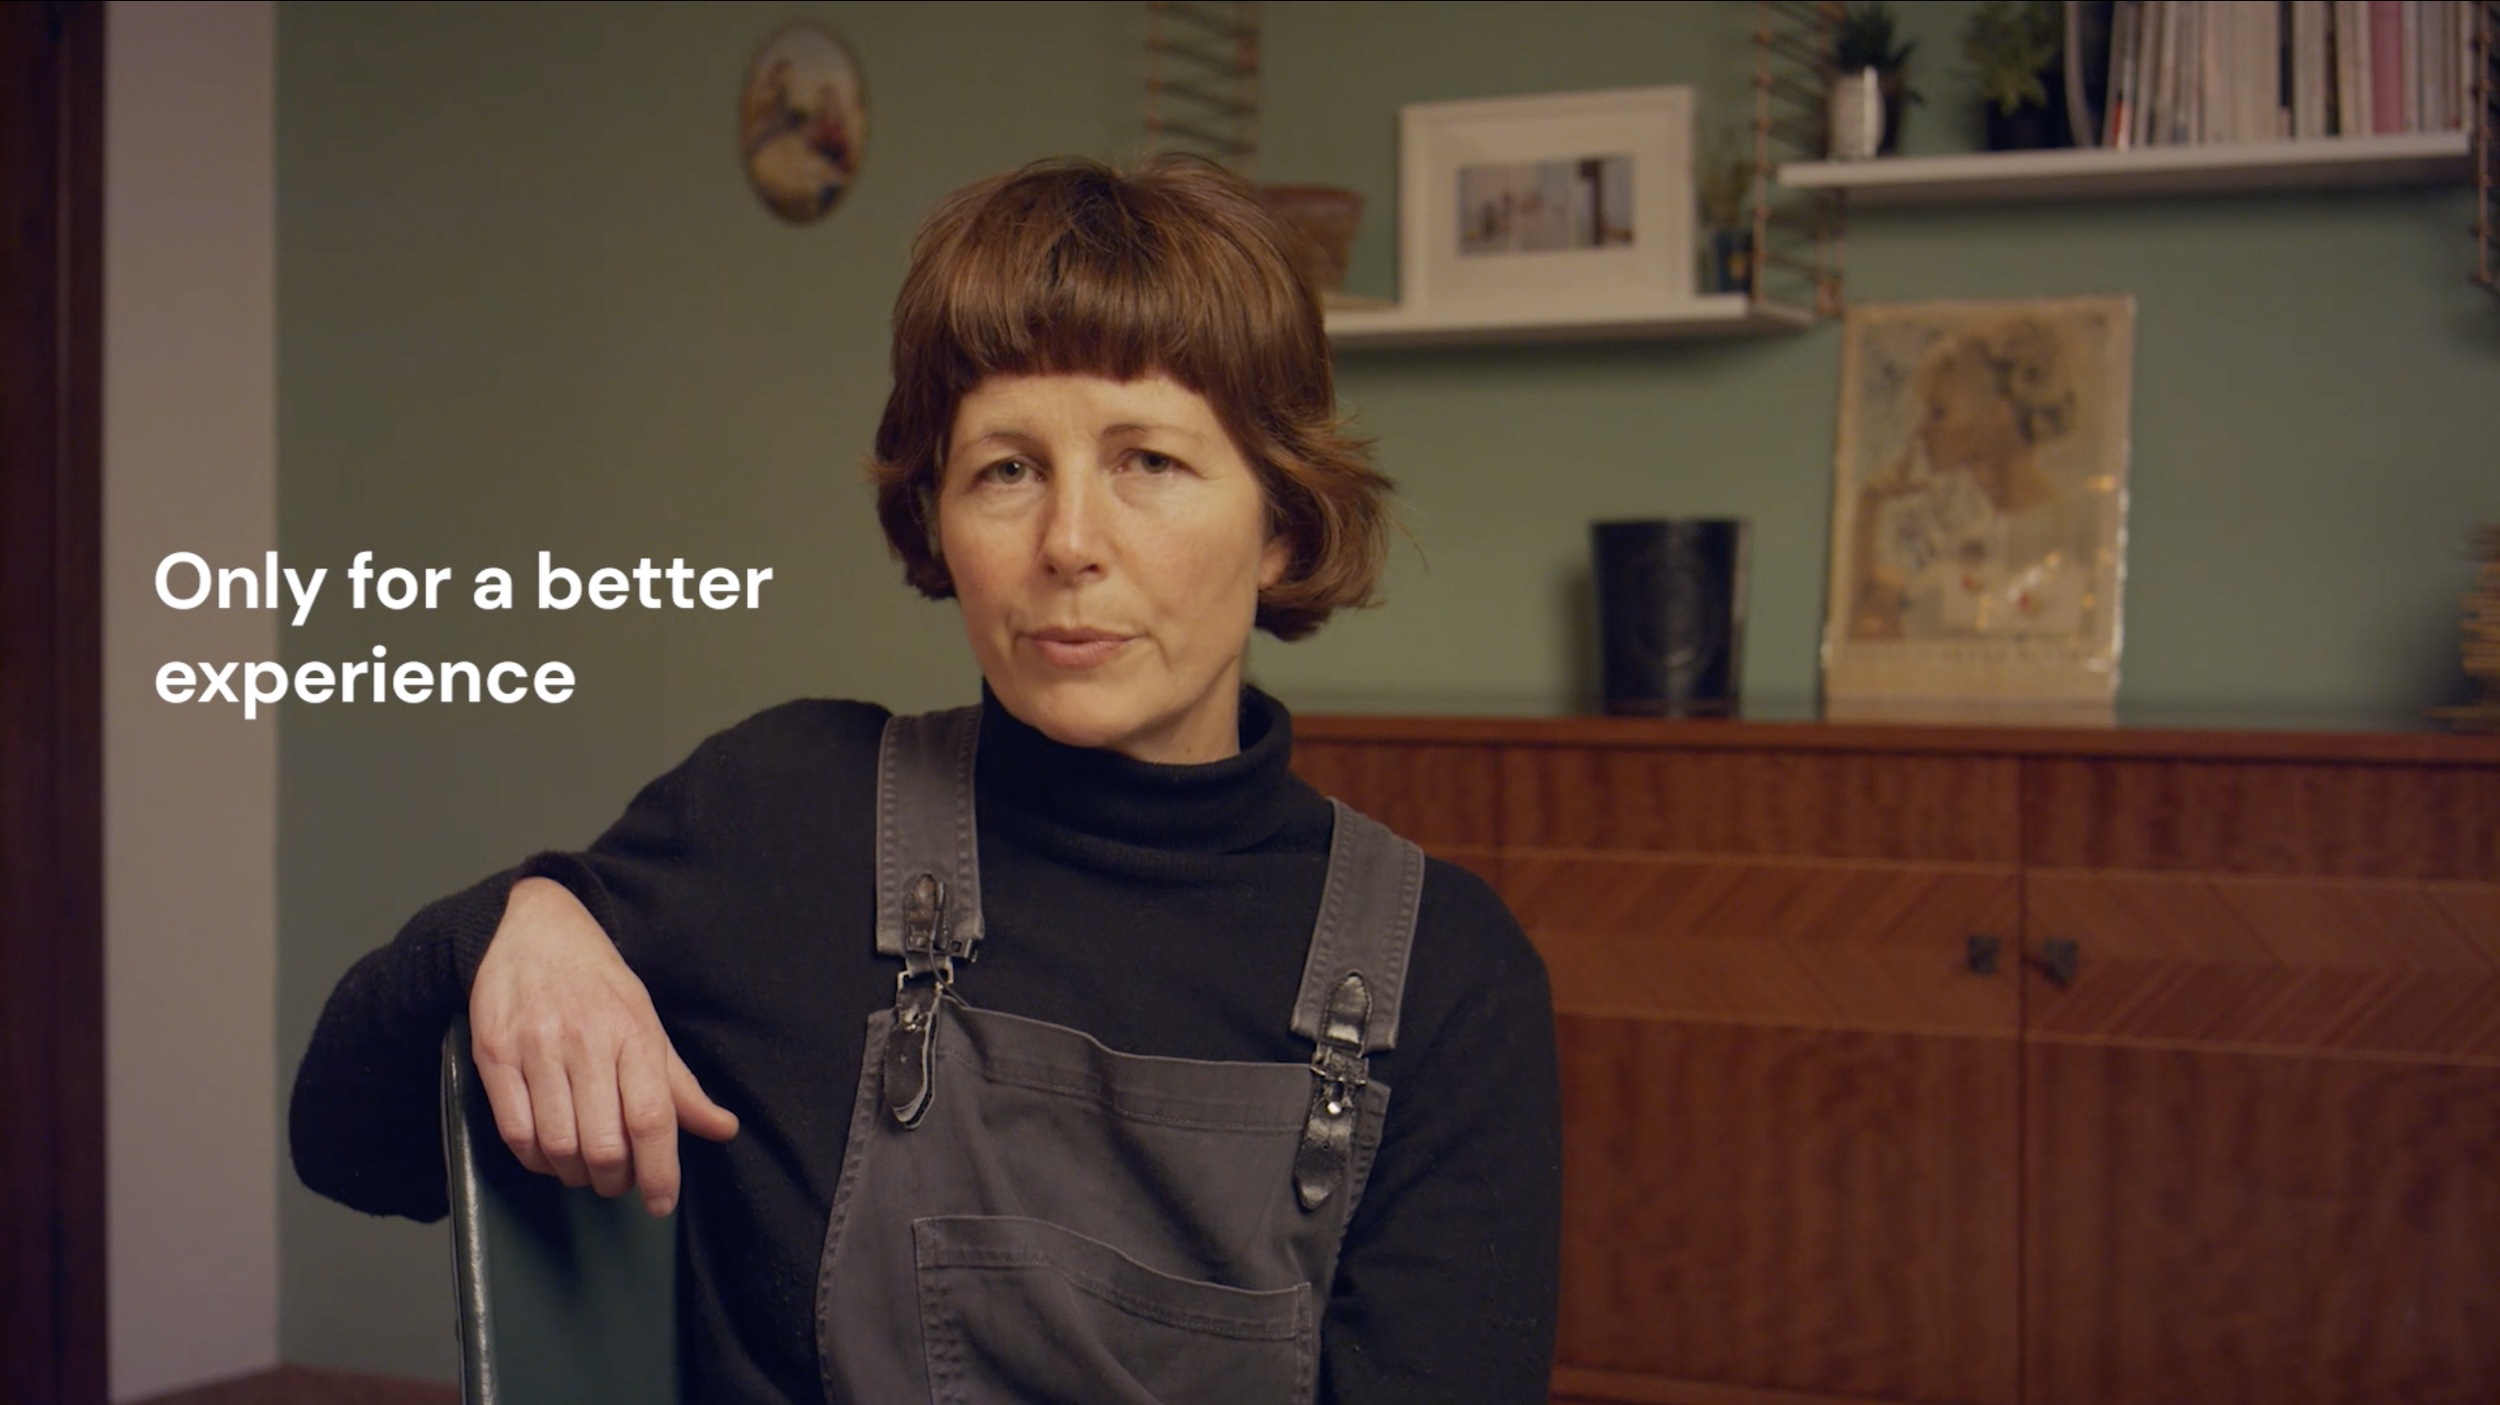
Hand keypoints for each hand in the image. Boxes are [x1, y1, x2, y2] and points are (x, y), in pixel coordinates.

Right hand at [468, 877, 738, 1214]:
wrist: (531, 930)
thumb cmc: (598, 984)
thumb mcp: (647, 1024)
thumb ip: (680, 1086)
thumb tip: (723, 1129)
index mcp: (633, 1034)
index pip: (652, 1119)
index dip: (659, 1172)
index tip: (661, 1203)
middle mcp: (585, 1042)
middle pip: (603, 1144)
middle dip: (614, 1180)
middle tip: (618, 1182)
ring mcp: (535, 1049)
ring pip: (557, 1145)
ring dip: (574, 1175)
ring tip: (584, 1170)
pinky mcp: (494, 1055)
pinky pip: (514, 1131)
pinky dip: (535, 1159)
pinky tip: (549, 1154)